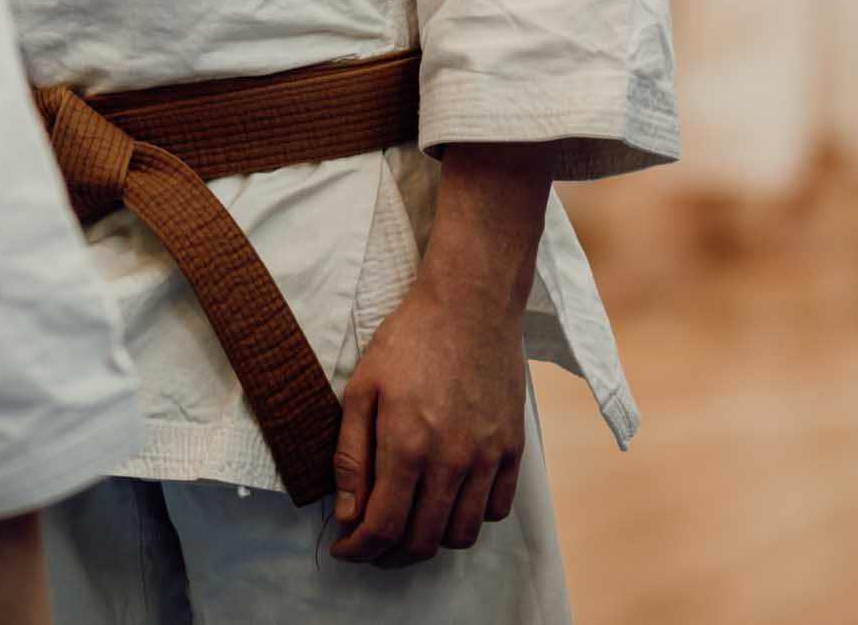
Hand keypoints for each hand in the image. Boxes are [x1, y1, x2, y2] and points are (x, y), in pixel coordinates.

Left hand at [332, 146, 554, 564]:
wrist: (471, 302)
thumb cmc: (409, 339)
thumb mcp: (362, 388)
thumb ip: (350, 456)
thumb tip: (347, 514)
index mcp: (406, 446)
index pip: (381, 527)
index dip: (358, 550)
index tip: (345, 550)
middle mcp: (451, 461)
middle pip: (421, 542)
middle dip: (388, 556)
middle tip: (371, 545)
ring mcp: (487, 457)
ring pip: (461, 535)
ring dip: (430, 542)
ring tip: (409, 526)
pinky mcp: (512, 448)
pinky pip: (495, 509)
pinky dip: (470, 519)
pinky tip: (448, 501)